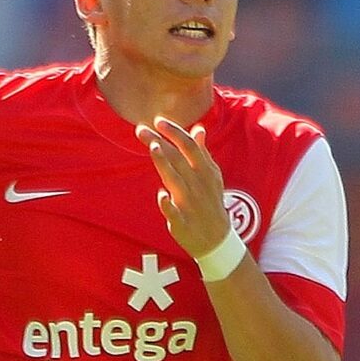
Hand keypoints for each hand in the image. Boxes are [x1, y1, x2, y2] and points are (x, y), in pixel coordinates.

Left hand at [140, 117, 230, 258]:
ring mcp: (190, 204)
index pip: (190, 147)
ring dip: (165, 165)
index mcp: (206, 172)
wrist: (217, 240)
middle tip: (142, 129)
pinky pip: (175, 212)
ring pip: (176, 181)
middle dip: (161, 142)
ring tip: (153, 147)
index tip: (159, 121)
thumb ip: (202, 152)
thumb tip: (198, 129)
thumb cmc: (210, 203)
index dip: (175, 133)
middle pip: (178, 159)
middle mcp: (198, 185)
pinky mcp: (182, 222)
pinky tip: (162, 195)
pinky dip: (168, 204)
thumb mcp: (212, 176)